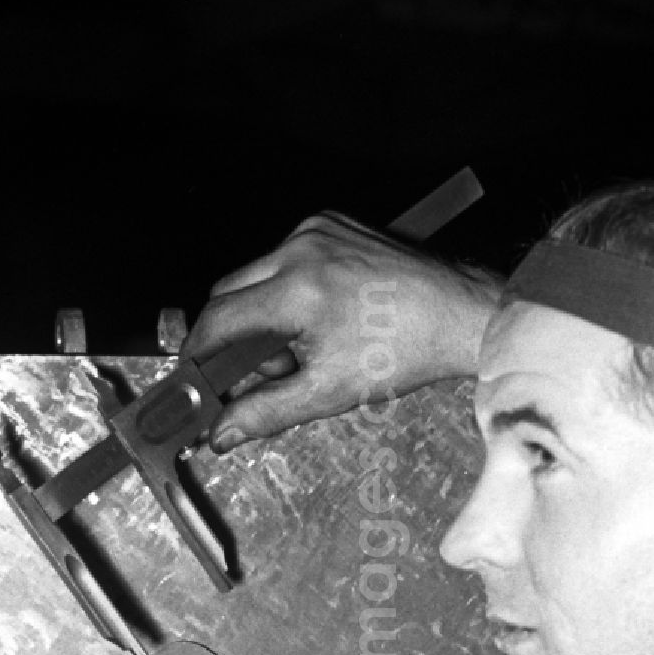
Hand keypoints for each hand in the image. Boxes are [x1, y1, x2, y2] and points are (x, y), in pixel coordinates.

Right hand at [182, 212, 501, 447]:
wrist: (459, 314)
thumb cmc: (406, 352)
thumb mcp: (330, 392)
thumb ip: (267, 412)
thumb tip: (222, 432)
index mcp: (298, 288)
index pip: (219, 318)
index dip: (199, 353)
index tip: (194, 376)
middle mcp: (301, 247)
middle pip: (230, 293)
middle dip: (239, 337)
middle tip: (272, 371)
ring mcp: (318, 228)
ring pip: (258, 276)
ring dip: (267, 315)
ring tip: (310, 345)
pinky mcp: (332, 222)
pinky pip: (287, 258)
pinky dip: (291, 290)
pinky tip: (325, 316)